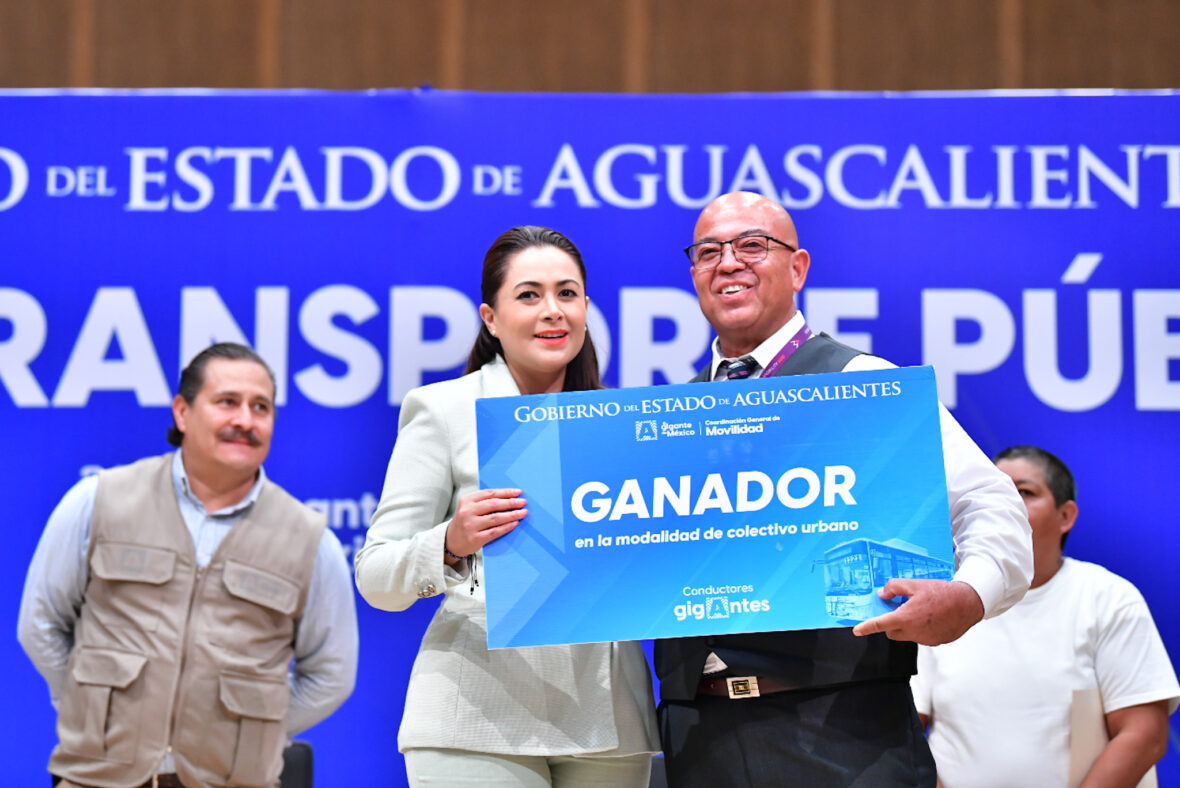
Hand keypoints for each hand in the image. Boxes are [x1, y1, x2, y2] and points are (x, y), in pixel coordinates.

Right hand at [444, 488, 526, 560]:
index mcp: (466, 500)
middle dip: (511, 502)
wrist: (450, 541)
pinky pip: (495, 531)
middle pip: (494, 504)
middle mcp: (467, 512)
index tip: (518, 492)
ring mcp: (470, 525)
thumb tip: (509, 497)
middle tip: (523, 502)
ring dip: (512, 514)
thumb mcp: (469, 507)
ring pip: (496, 518)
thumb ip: (484, 501)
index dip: (505, 492)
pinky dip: (507, 527)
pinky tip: (515, 523)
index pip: (489, 493)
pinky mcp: (475, 538)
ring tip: (523, 512)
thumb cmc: (465, 521)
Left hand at [851, 579, 983, 645]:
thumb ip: (894, 587)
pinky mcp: (936, 642)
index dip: (867, 628)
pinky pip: (922, 636)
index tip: (857, 630)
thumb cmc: (942, 593)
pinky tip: (931, 617)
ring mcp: (925, 639)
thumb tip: (883, 594)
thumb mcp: (915, 584)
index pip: (880, 624)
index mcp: (905, 618)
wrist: (967, 603)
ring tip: (922, 610)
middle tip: (900, 609)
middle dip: (892, 623)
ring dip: (909, 625)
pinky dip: (922, 629)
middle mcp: (913, 632)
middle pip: (892, 632)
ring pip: (908, 634)